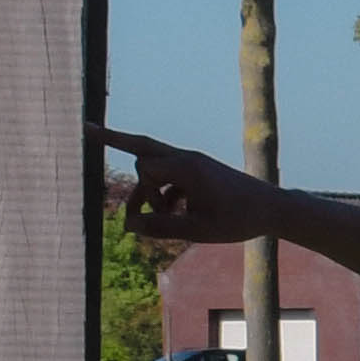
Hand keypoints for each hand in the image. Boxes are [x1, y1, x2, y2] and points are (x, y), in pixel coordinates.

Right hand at [100, 126, 268, 250]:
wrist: (273, 209)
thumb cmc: (238, 220)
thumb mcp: (197, 230)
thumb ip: (161, 227)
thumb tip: (129, 226)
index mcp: (187, 167)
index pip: (146, 168)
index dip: (142, 194)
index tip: (144, 214)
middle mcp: (187, 158)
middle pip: (143, 148)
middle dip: (117, 145)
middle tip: (86, 130)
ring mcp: (194, 163)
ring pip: (156, 167)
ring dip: (149, 192)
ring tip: (144, 222)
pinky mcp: (200, 171)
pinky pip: (171, 177)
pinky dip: (165, 194)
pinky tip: (170, 216)